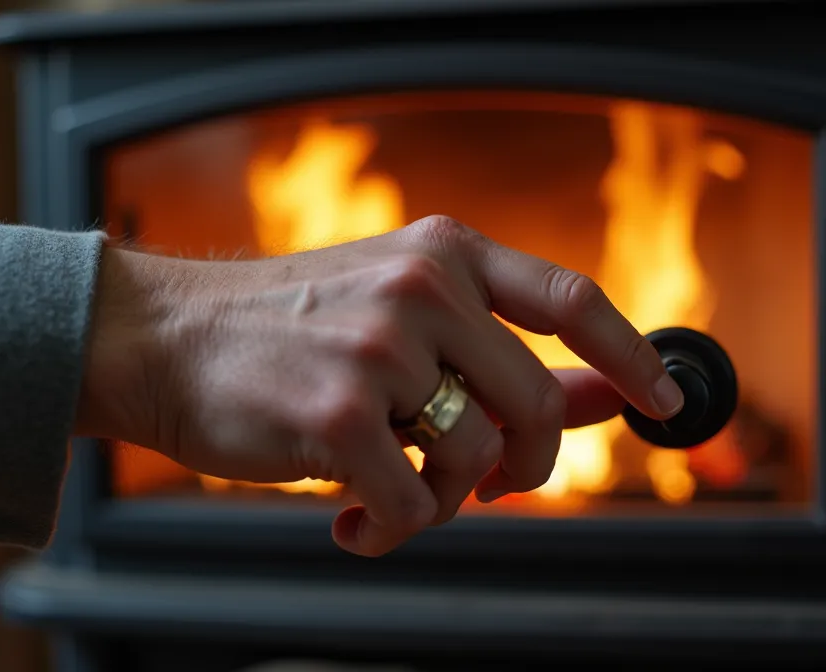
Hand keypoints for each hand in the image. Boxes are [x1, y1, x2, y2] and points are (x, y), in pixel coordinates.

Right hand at [75, 216, 683, 556]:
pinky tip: (349, 519)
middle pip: (535, 406)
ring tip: (393, 495)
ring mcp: (380, 349)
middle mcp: (420, 287)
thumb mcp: (400, 317)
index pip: (571, 297)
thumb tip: (604, 395)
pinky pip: (413, 507)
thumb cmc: (284, 334)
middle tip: (487, 490)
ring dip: (446, 502)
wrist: (159, 340)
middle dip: (526, 470)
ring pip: (477, 462)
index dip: (631, 355)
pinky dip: (391, 531)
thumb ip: (503, 354)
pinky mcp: (337, 418)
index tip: (665, 401)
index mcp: (443, 254)